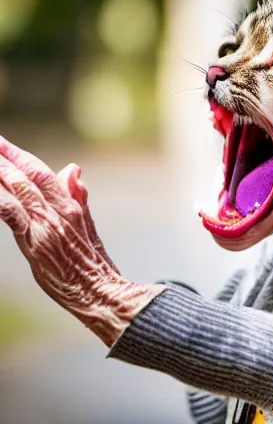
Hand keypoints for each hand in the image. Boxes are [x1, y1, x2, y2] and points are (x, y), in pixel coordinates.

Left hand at [0, 137, 164, 346]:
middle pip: (29, 175)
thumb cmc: (93, 264)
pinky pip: (13, 215)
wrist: (100, 291)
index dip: (20, 155)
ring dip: (2, 171)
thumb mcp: (88, 227)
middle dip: (6, 156)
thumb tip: (73, 168)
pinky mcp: (36, 244)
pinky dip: (2, 200)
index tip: (3, 143)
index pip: (43, 173)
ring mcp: (47, 226)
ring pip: (20, 189)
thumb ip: (78, 197)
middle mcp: (59, 212)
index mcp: (72, 207)